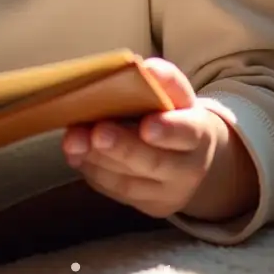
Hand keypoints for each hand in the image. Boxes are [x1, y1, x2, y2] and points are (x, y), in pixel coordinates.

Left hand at [62, 57, 257, 221]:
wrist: (189, 156)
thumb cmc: (175, 114)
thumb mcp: (177, 94)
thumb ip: (164, 79)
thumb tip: (146, 68)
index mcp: (199, 133)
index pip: (188, 133)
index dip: (168, 131)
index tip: (147, 126)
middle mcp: (188, 169)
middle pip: (155, 162)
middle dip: (123, 148)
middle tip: (98, 132)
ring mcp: (168, 193)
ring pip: (131, 182)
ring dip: (98, 160)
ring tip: (75, 140)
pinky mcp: (148, 205)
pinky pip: (117, 193)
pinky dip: (93, 171)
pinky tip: (77, 153)